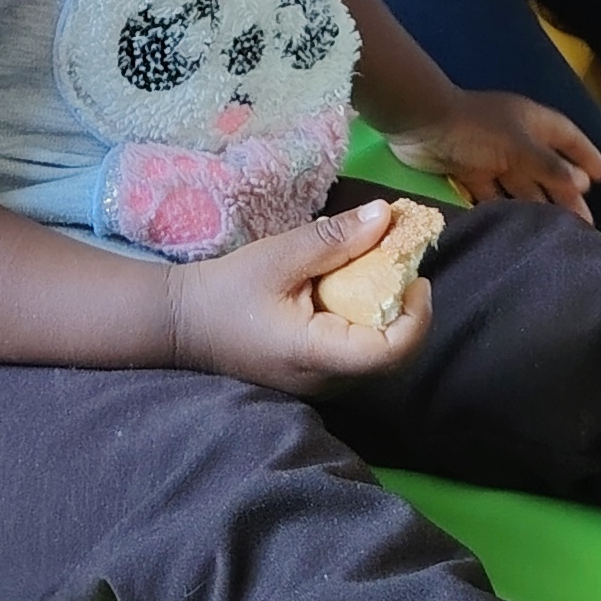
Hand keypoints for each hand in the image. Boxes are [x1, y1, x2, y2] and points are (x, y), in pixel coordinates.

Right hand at [170, 198, 434, 391]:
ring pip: (378, 358)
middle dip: (407, 311)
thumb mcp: (279, 256)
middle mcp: (327, 381)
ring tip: (381, 275)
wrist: (184, 324)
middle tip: (402, 268)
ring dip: (389, 316)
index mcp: (317, 355)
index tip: (415, 275)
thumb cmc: (227, 290)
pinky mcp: (317, 377)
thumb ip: (335, 239)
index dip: (416, 315)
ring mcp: (322, 385)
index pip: (390, 351)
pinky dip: (368, 323)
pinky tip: (354, 293)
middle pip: (393, 357)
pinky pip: (358, 356)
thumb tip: (386, 216)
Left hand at [388, 86, 600, 217]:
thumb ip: (550, 166)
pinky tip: (517, 231)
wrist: (421, 123)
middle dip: (566, 193)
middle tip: (584, 224)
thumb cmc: (476, 128)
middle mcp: (515, 140)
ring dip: (538, 206)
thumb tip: (582, 184)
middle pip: (547, 169)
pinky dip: (505, 210)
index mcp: (532, 123)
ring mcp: (492, 157)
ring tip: (555, 233)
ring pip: (522, 185)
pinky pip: (494, 195)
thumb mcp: (519, 146)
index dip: (586, 155)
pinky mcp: (470, 174)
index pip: (568, 138)